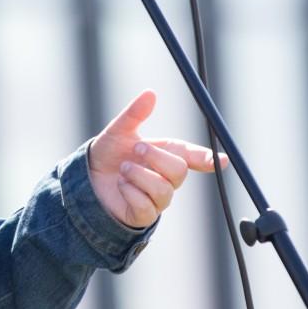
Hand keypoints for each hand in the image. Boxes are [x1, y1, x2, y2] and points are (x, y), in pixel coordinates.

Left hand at [88, 89, 226, 228]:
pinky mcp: (144, 214)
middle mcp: (166, 177)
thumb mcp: (119, 131)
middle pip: (179, 171)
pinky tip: (121, 186)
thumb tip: (150, 94)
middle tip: (136, 148)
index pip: (192, 156)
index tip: (221, 160)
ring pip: (164, 190)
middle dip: (157, 158)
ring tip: (123, 169)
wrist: (87, 177)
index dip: (207, 159)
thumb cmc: (109, 154)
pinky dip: (130, 193)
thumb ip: (135, 114)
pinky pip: (147, 207)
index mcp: (165, 154)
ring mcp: (157, 197)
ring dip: (140, 176)